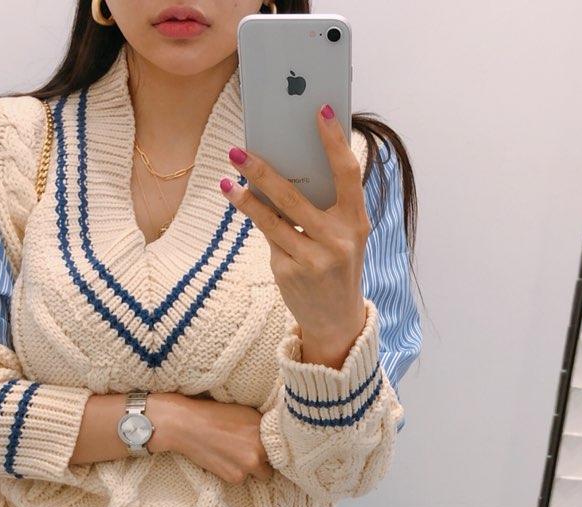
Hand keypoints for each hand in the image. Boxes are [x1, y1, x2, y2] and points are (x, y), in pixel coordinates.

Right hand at [70, 393, 271, 483]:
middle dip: (264, 461)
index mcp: (266, 429)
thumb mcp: (245, 412)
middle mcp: (260, 449)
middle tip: (249, 451)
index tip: (270, 448)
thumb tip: (275, 437)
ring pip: (259, 474)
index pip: (283, 446)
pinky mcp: (234, 476)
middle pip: (274, 465)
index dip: (275, 448)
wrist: (185, 424)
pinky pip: (242, 480)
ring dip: (249, 468)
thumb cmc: (213, 413)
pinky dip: (234, 472)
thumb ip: (262, 426)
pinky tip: (223, 459)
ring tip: (233, 454)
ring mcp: (248, 465)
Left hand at [219, 104, 369, 368]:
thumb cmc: (338, 265)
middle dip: (263, 170)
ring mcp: (312, 259)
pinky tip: (243, 203)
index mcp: (356, 222)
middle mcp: (337, 240)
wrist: (336, 320)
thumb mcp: (344, 236)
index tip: (319, 110)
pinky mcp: (289, 273)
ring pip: (271, 219)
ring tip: (226, 181)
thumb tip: (288, 165)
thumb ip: (326, 206)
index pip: (347, 173)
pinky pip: (268, 239)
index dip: (334, 141)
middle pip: (294, 196)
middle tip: (239, 150)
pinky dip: (257, 221)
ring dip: (245, 198)